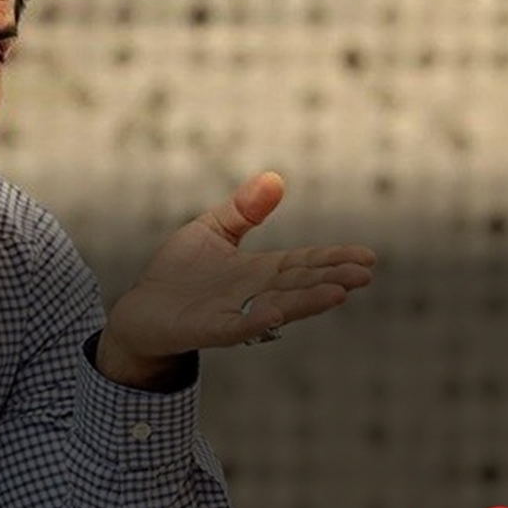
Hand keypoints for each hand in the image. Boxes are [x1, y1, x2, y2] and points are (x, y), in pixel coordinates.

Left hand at [96, 171, 374, 387]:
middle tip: (365, 273)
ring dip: (307, 301)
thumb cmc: (177, 272)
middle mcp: (255, 293)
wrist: (141, 310)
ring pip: (278, 306)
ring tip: (339, 292)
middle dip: (331, 277)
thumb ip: (243, 209)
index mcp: (259, 271)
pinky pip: (239, 325)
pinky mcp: (212, 329)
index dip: (332, 259)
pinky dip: (258, 319)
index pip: (303, 263)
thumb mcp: (212, 231)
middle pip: (299, 284)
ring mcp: (236, 313)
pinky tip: (277, 311)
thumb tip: (275, 178)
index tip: (367, 256)